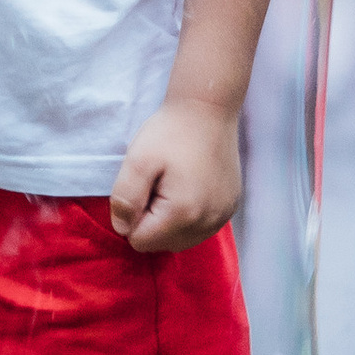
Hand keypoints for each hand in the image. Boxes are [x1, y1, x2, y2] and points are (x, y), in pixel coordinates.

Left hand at [110, 98, 242, 255]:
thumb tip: (123, 229)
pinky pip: (201, 228)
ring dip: (170, 221)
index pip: (141, 242)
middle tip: (157, 184)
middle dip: (152, 221)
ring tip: (172, 185)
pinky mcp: (231, 207)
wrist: (208, 109)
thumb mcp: (137, 161)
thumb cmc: (170, 132)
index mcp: (183, 213)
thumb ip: (124, 200)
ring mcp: (223, 216)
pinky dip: (189, 217)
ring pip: (182, 240)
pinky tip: (188, 187)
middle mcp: (208, 222)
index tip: (144, 186)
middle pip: (163, 244)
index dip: (133, 216)